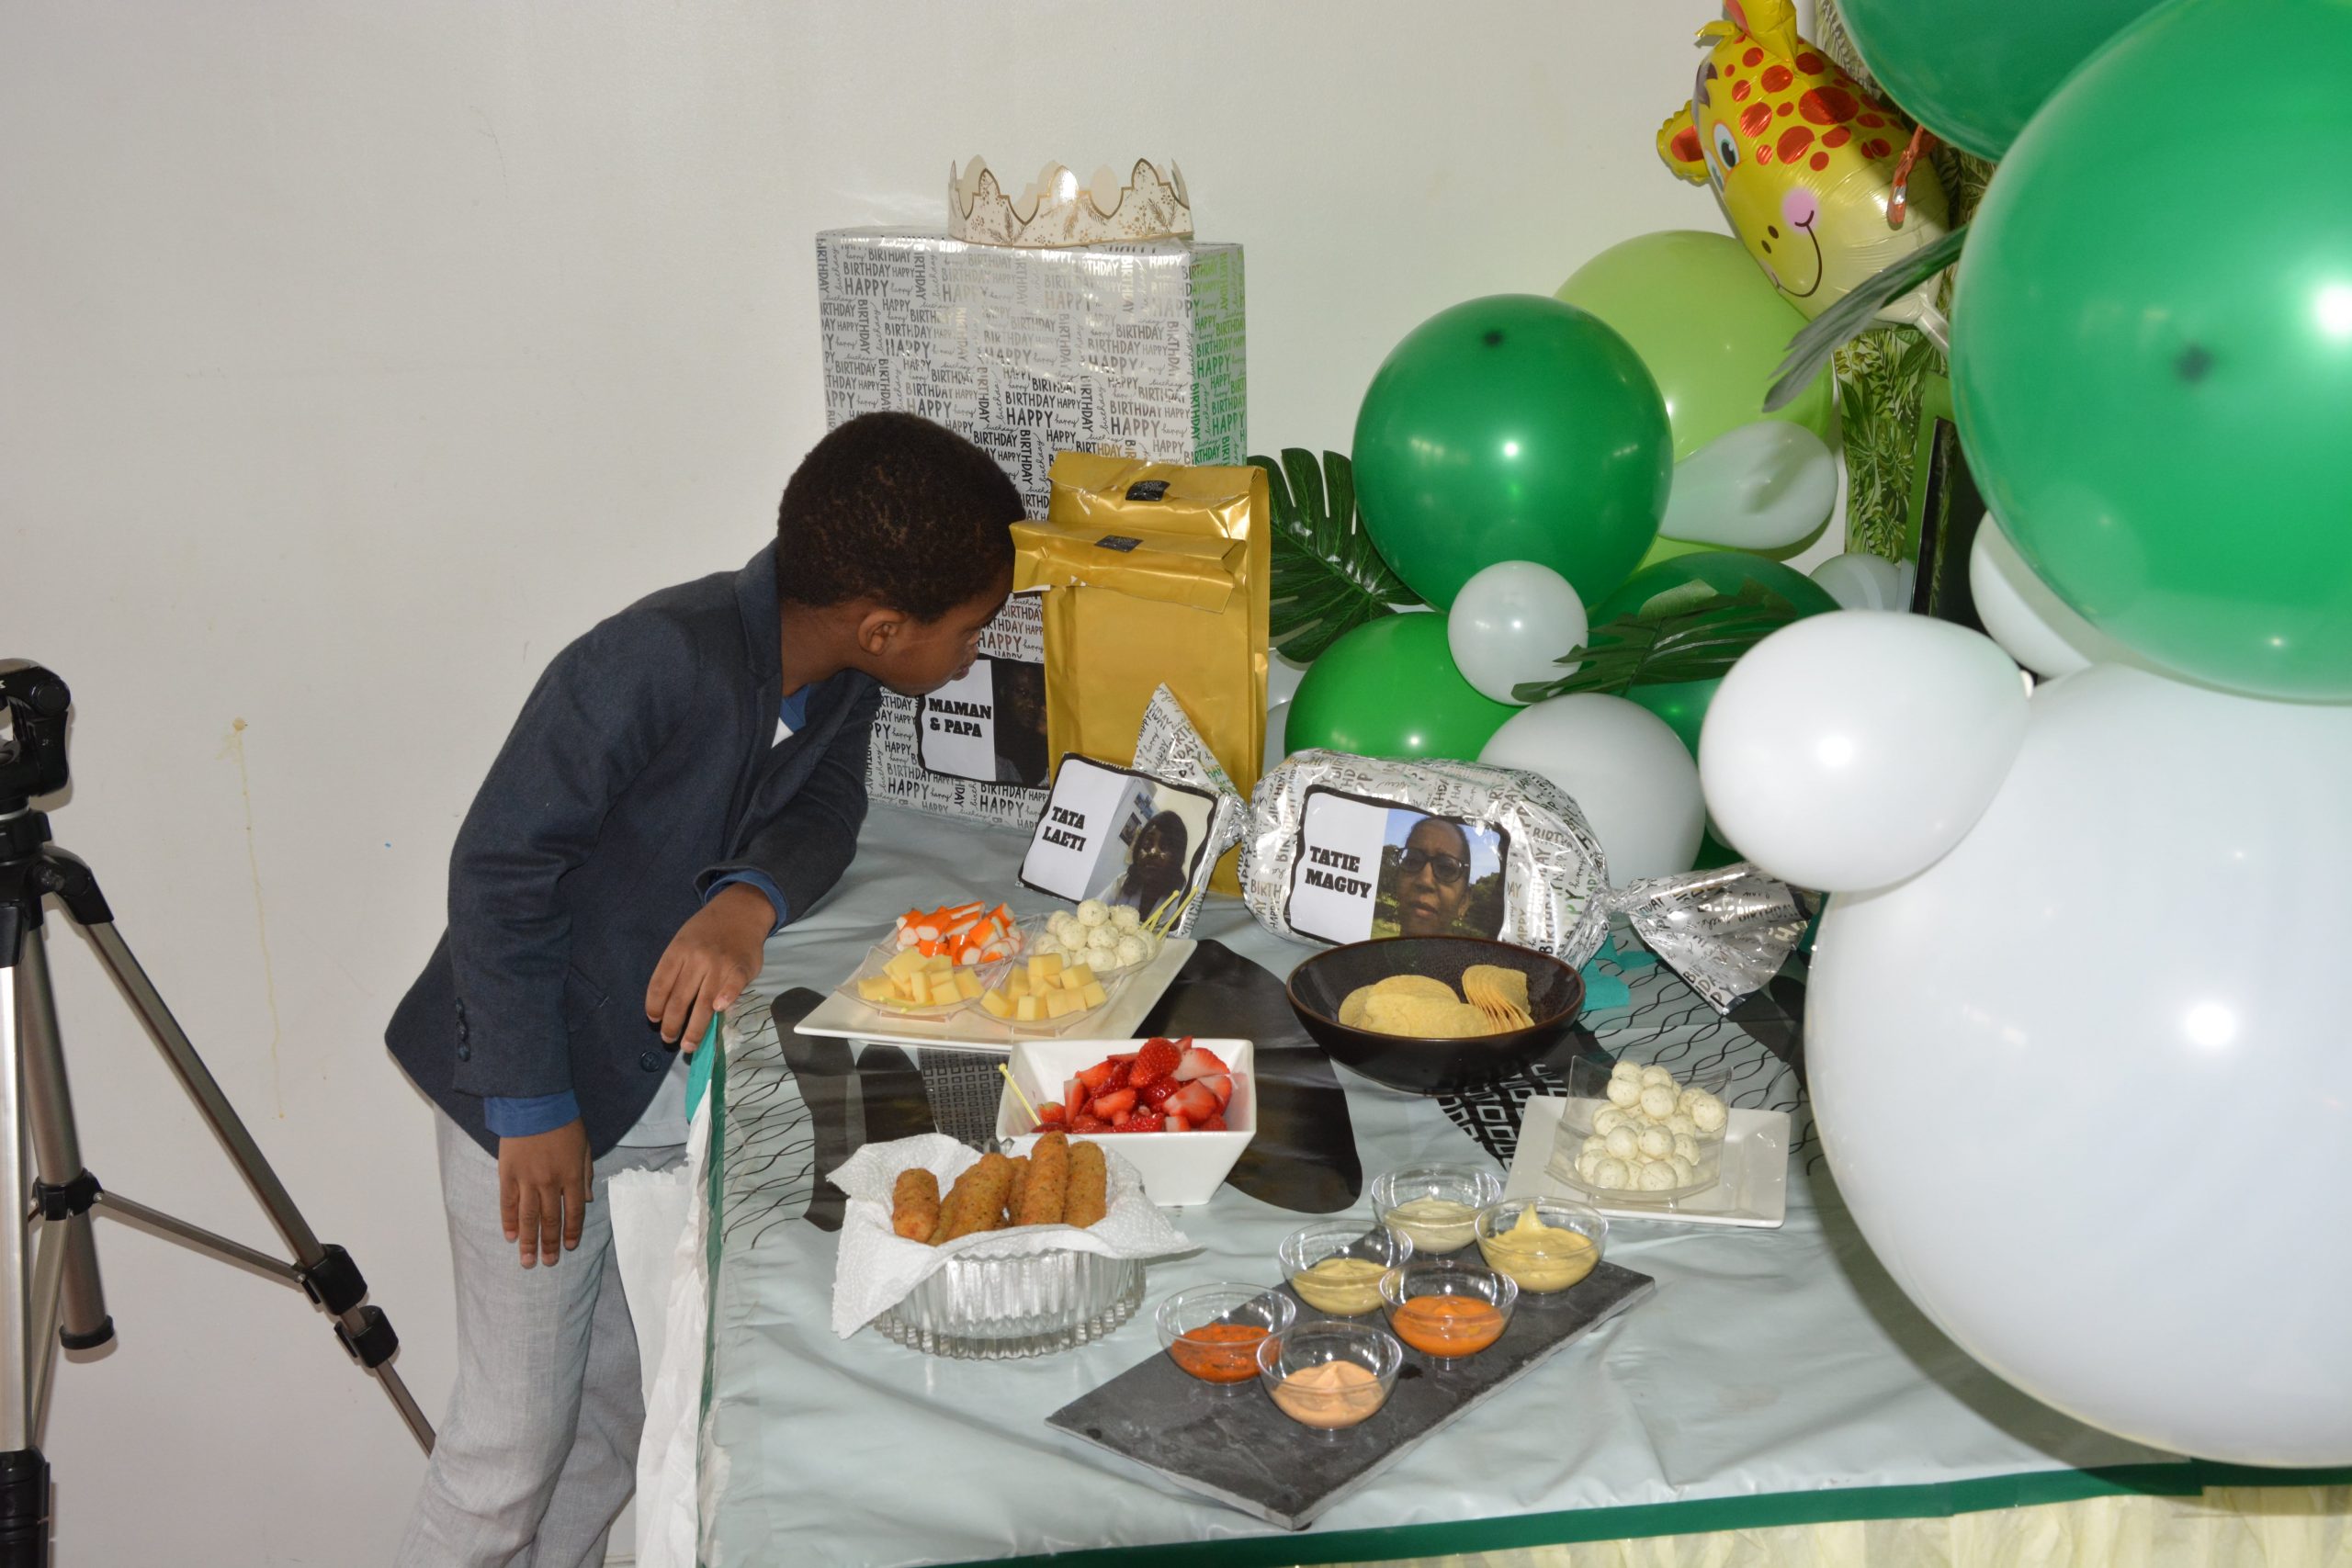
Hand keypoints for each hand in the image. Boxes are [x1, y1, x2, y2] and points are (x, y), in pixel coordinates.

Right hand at [499, 1120, 591, 1267]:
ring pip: (528, 1218)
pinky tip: (510, 1237)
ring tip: (527, 1261)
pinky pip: (508, 1204)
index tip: (569, 1248)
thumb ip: (586, 1174)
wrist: (535, 1104)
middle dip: (549, 1244)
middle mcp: (550, 1183)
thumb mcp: (585, 1146)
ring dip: (528, 1242)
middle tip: (547, 1263)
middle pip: (549, 1221)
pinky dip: (509, 1221)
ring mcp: (527, 1181)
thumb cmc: (564, 1122)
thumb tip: (585, 1201)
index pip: (573, 1213)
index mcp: (572, 1176)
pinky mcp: (507, 1175)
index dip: (572, 1232)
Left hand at [645, 882, 771, 1048]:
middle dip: (672, 1024)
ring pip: (703, 1002)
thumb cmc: (707, 931)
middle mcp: (696, 959)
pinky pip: (732, 987)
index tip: (654, 1021)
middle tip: (669, 1039)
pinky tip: (719, 1012)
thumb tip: (667, 1006)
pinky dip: (725, 999)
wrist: (740, 910)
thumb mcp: (683, 941)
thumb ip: (677, 969)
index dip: (654, 1006)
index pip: (660, 984)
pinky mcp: (741, 969)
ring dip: (695, 1028)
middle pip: (680, 999)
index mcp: (678, 951)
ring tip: (689, 1045)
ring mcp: (720, 964)